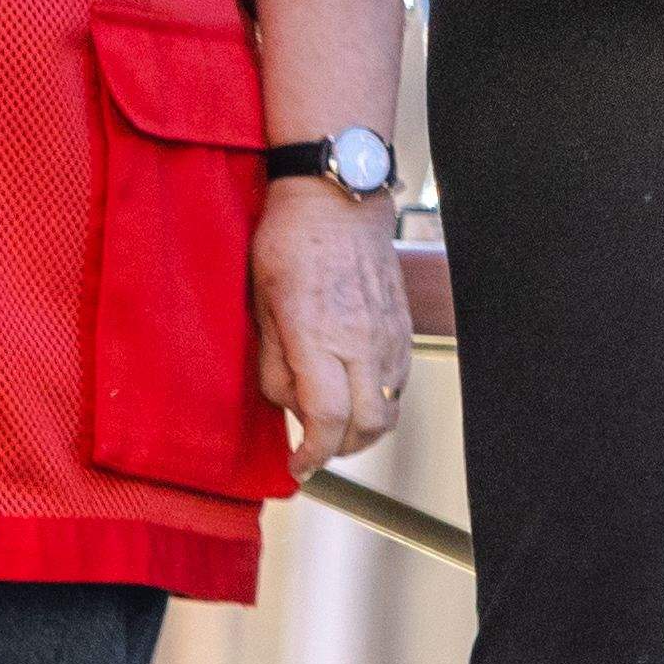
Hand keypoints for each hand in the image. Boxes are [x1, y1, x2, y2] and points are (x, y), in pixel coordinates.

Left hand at [250, 176, 415, 482]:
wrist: (339, 198)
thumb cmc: (288, 244)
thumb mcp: (260, 306)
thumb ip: (274, 365)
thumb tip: (290, 407)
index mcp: (318, 337)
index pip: (326, 420)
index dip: (311, 454)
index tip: (298, 465)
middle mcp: (362, 341)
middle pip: (368, 426)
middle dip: (340, 449)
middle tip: (314, 448)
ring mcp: (389, 334)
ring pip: (391, 408)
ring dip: (364, 428)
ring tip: (334, 420)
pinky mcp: (403, 324)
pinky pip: (400, 381)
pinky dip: (380, 399)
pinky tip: (354, 387)